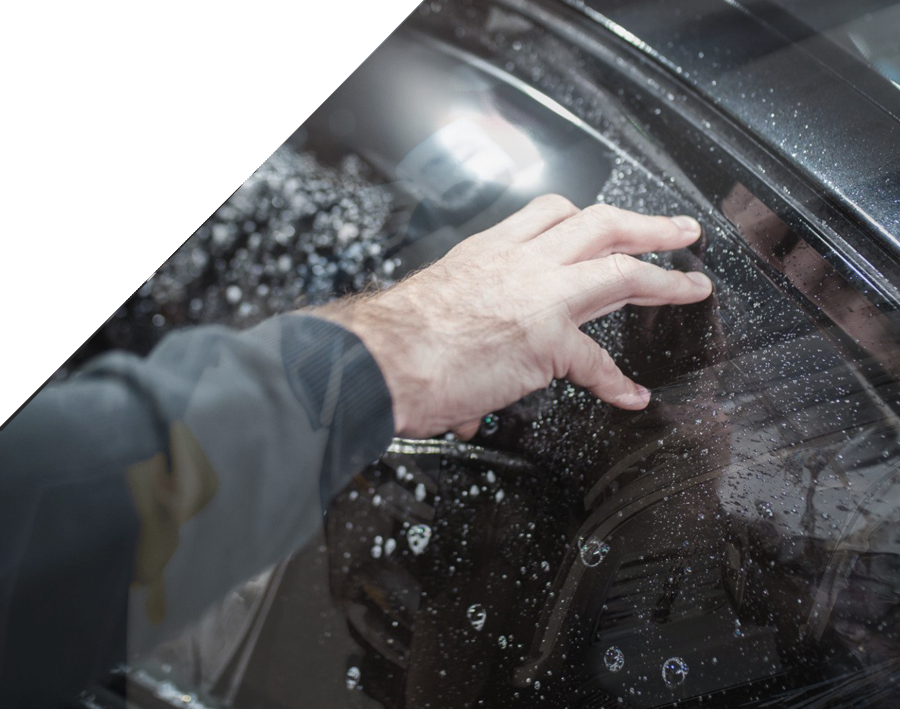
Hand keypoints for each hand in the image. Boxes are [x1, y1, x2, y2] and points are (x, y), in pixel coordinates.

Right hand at [313, 195, 712, 438]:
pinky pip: (596, 361)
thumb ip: (465, 323)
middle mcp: (520, 262)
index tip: (606, 223)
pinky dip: (616, 381)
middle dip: (647, 225)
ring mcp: (539, 295)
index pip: (550, 214)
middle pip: (600, 224)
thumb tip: (473, 367)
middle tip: (678, 230)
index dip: (588, 218)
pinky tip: (630, 394)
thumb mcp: (436, 303)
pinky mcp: (546, 340)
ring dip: (664, 277)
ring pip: (619, 268)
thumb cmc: (393, 338)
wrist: (380, 360)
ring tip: (692, 284)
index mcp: (490, 250)